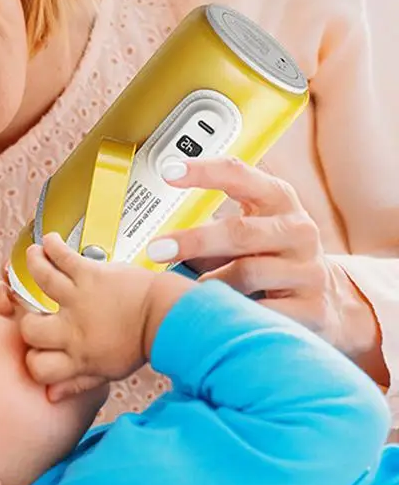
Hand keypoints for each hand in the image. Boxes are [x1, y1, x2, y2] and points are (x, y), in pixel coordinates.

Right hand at [20, 233, 192, 400]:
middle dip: (25, 318)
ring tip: (33, 257)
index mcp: (79, 356)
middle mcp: (74, 328)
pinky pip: (62, 257)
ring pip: (41, 280)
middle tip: (29, 305)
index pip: (38, 366)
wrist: (167, 316)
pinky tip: (48, 241)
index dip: (32, 359)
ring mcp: (80, 298)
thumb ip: (77, 383)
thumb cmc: (141, 342)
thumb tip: (50, 396)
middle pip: (30, 328)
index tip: (35, 348)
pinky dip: (52, 246)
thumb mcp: (109, 371)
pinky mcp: (90, 274)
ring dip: (33, 265)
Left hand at [147, 156, 378, 359]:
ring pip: (246, 273)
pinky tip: (216, 314)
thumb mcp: (251, 229)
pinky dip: (233, 312)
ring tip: (187, 290)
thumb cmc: (270, 256)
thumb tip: (159, 237)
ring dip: (209, 282)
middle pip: (239, 231)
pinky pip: (261, 311)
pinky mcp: (312, 308)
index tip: (166, 171)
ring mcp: (308, 269)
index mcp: (278, 199)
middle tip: (155, 249)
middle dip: (193, 240)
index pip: (238, 174)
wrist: (328, 300)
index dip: (202, 171)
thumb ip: (214, 223)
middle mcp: (297, 229)